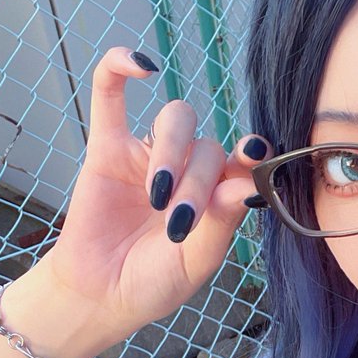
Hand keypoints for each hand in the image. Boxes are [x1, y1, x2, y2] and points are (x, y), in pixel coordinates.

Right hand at [44, 45, 271, 344]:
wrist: (103, 295)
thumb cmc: (155, 282)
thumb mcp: (197, 262)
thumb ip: (222, 221)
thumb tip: (251, 184)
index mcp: (220, 195)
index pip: (243, 161)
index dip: (253, 153)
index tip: (254, 155)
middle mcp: (190, 168)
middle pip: (207, 147)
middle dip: (197, 184)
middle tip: (178, 222)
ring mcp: (150, 155)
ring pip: (174, 123)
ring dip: (169, 154)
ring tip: (156, 197)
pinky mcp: (108, 149)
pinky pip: (111, 96)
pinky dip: (120, 69)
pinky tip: (138, 62)